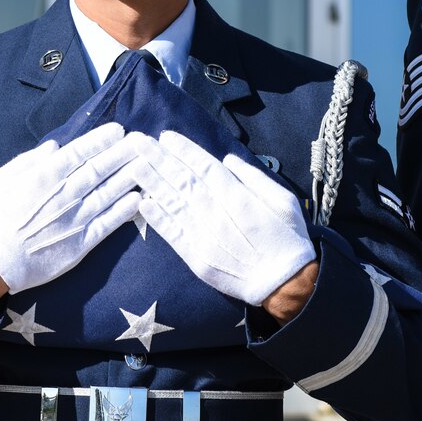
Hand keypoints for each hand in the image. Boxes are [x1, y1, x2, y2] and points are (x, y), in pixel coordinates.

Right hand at [0, 123, 145, 293]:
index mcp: (44, 177)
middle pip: (100, 168)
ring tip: (147, 162)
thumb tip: (53, 146)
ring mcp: (75, 219)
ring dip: (129, 176)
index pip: (80, 152)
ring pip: (109, 193)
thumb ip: (28, 161)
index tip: (118, 130)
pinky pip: (108, 224)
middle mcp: (65, 195)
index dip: (102, 140)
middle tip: (142, 139)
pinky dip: (124, 211)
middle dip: (123, 152)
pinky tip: (139, 199)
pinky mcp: (81, 244)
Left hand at [127, 130, 317, 307]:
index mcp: (238, 198)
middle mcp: (217, 214)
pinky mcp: (197, 259)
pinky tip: (142, 204)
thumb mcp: (283, 199)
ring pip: (173, 204)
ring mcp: (204, 237)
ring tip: (133, 166)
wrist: (285, 284)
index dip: (183, 150)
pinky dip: (157, 219)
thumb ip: (254, 177)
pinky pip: (172, 234)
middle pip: (182, 181)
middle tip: (138, 141)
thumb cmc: (288, 238)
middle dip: (158, 159)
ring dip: (151, 184)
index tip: (165, 136)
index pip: (204, 167)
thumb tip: (227, 159)